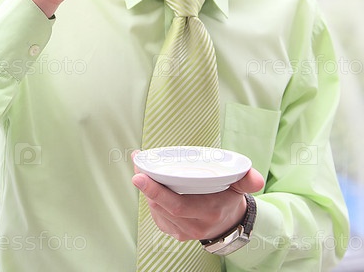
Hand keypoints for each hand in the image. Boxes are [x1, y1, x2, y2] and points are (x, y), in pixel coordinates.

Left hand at [132, 156, 263, 241]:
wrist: (229, 224)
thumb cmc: (230, 199)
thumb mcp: (240, 188)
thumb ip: (247, 181)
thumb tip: (256, 178)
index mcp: (206, 213)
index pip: (176, 205)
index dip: (156, 191)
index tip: (140, 175)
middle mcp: (192, 225)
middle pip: (161, 205)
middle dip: (146, 185)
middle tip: (137, 163)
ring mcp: (180, 230)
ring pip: (156, 209)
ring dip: (145, 188)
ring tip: (140, 164)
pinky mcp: (173, 230)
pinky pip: (156, 213)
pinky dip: (148, 196)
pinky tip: (145, 180)